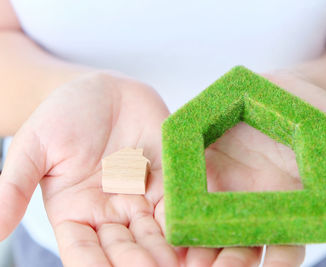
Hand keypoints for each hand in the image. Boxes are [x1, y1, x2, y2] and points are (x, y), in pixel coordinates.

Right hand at [0, 72, 178, 266]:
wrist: (103, 89)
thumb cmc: (63, 114)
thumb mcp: (33, 147)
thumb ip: (13, 186)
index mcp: (74, 213)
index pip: (84, 252)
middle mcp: (109, 212)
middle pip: (124, 249)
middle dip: (139, 263)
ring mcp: (139, 198)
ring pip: (153, 234)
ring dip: (165, 252)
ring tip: (180, 265)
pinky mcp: (165, 180)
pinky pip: (175, 205)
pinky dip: (183, 222)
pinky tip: (193, 236)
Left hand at [175, 71, 325, 266]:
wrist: (280, 93)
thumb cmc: (315, 115)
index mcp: (291, 208)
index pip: (285, 246)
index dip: (278, 260)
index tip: (271, 266)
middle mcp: (255, 207)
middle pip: (241, 247)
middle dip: (227, 264)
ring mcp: (226, 191)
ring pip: (209, 228)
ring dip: (197, 247)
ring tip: (184, 260)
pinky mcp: (202, 170)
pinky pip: (187, 191)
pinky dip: (177, 208)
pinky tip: (167, 218)